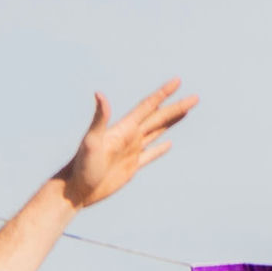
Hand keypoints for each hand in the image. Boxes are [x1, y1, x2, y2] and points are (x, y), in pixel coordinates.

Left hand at [56, 79, 197, 212]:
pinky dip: (161, 149)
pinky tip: (168, 143)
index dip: (163, 93)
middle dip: (176, 107)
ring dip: (171, 122)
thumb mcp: (91, 140)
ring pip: (157, 132)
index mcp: (124, 128)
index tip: (177, 82)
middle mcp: (130, 136)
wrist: (76, 188)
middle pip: (158, 117)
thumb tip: (99, 94)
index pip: (148, 107)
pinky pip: (151, 154)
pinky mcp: (132, 166)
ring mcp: (132, 151)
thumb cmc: (82, 165)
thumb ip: (99, 117)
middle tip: (195, 98)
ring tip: (185, 112)